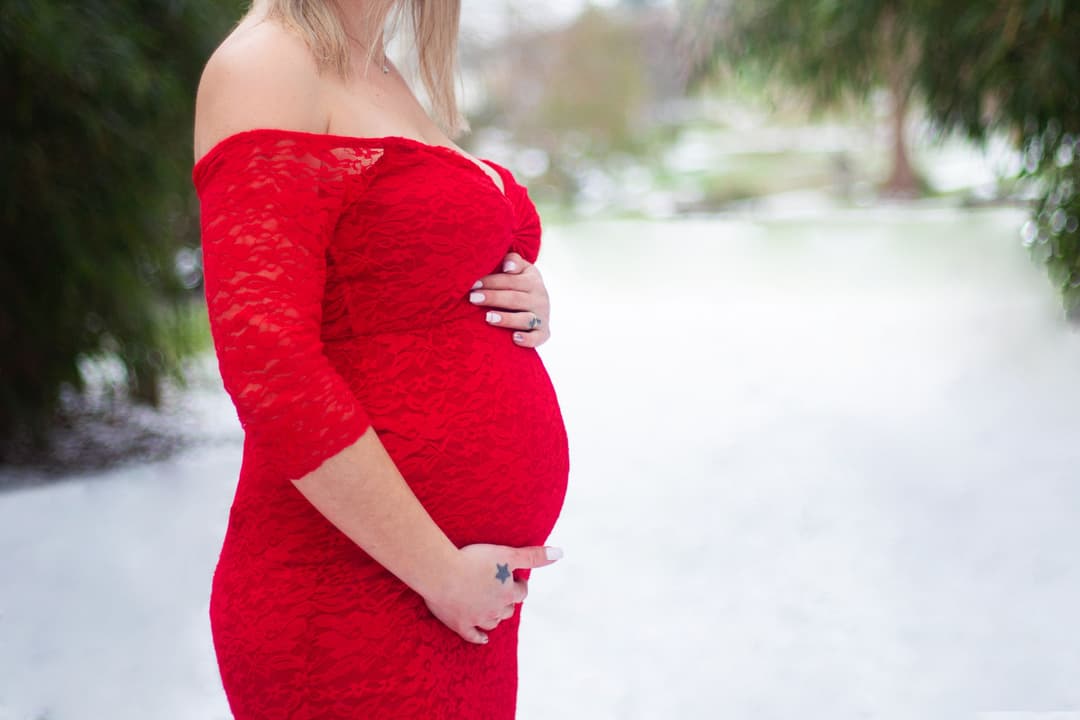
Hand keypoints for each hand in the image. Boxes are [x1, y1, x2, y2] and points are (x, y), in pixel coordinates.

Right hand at [422, 543, 562, 644]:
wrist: (442, 573)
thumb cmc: (474, 560)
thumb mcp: (507, 554)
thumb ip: (533, 556)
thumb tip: (559, 553)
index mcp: (508, 592)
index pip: (521, 592)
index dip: (518, 584)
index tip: (512, 577)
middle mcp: (496, 609)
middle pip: (508, 610)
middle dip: (507, 601)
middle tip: (500, 590)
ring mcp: (477, 619)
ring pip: (493, 622)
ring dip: (495, 617)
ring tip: (492, 609)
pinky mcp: (460, 624)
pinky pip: (473, 636)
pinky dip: (479, 637)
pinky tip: (483, 638)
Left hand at [468, 252, 551, 346]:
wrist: (540, 303)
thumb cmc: (520, 284)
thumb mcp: (521, 269)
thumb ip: (513, 261)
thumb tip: (507, 267)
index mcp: (533, 281)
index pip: (511, 280)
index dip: (492, 281)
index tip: (473, 284)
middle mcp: (540, 299)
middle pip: (515, 299)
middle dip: (493, 298)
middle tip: (473, 298)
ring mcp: (542, 317)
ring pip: (525, 319)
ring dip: (506, 319)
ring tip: (488, 318)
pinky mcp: (543, 333)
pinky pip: (537, 338)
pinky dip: (528, 339)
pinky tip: (514, 338)